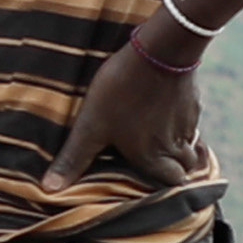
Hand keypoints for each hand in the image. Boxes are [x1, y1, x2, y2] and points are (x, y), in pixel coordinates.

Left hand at [45, 27, 209, 191]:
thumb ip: (73, 159)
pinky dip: (184, 129)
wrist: (160, 49)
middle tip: (161, 174)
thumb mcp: (90, 127)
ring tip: (164, 151)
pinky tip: (168, 122)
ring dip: (181, 152)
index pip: (171, 185)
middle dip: (177, 174)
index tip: (155, 193)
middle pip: (185, 169)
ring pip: (191, 146)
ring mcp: (188, 122)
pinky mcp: (193, 101)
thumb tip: (49, 191)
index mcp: (152, 157)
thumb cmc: (121, 92)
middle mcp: (175, 144)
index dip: (165, 192)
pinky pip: (193, 124)